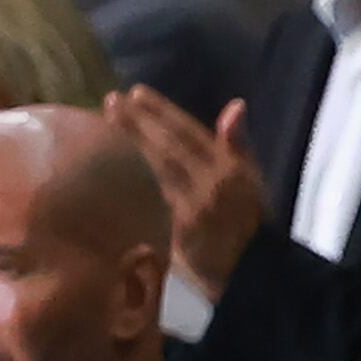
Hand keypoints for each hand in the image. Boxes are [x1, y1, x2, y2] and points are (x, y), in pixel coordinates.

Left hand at [104, 87, 262, 298]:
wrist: (252, 267)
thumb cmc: (251, 219)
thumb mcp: (253, 178)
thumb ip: (239, 144)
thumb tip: (235, 105)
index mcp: (230, 168)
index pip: (191, 132)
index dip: (163, 111)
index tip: (137, 93)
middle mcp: (211, 183)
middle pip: (168, 147)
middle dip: (138, 122)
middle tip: (111, 100)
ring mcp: (193, 207)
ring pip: (155, 169)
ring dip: (129, 144)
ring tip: (107, 122)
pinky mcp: (177, 229)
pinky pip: (150, 198)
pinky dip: (131, 179)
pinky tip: (111, 164)